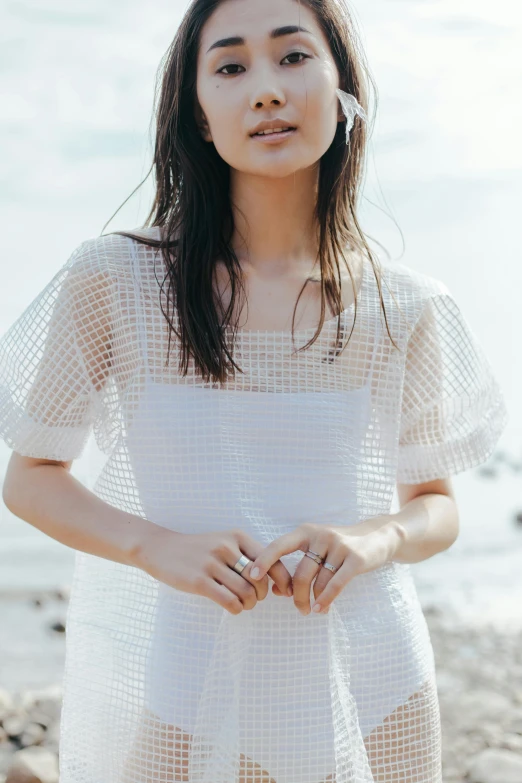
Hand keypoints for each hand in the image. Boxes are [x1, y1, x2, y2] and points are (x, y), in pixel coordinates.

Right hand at [134, 525, 293, 614]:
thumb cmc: (198, 549)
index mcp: (237, 536)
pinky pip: (229, 601)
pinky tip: (232, 608)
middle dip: (261, 595)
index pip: (271, 559)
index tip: (282, 592)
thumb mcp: (224, 542)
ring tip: (243, 605)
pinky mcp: (199, 581)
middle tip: (254, 599)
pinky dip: (236, 609)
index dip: (282, 579)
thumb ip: (248, 555)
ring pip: (246, 593)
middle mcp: (226, 547)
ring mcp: (211, 564)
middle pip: (260, 579)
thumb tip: (276, 579)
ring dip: (249, 605)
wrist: (161, 548)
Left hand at [249, 518, 400, 614]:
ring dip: (314, 600)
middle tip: (299, 609)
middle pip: (300, 573)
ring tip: (313, 610)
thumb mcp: (317, 548)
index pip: (279, 545)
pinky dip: (326, 599)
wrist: (378, 536)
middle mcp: (320, 536)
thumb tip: (277, 590)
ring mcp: (339, 546)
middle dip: (296, 595)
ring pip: (319, 581)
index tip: (252, 576)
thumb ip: (298, 565)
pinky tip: (322, 609)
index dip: (265, 560)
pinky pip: (336, 584)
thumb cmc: (340, 546)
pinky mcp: (356, 559)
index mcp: (306, 532)